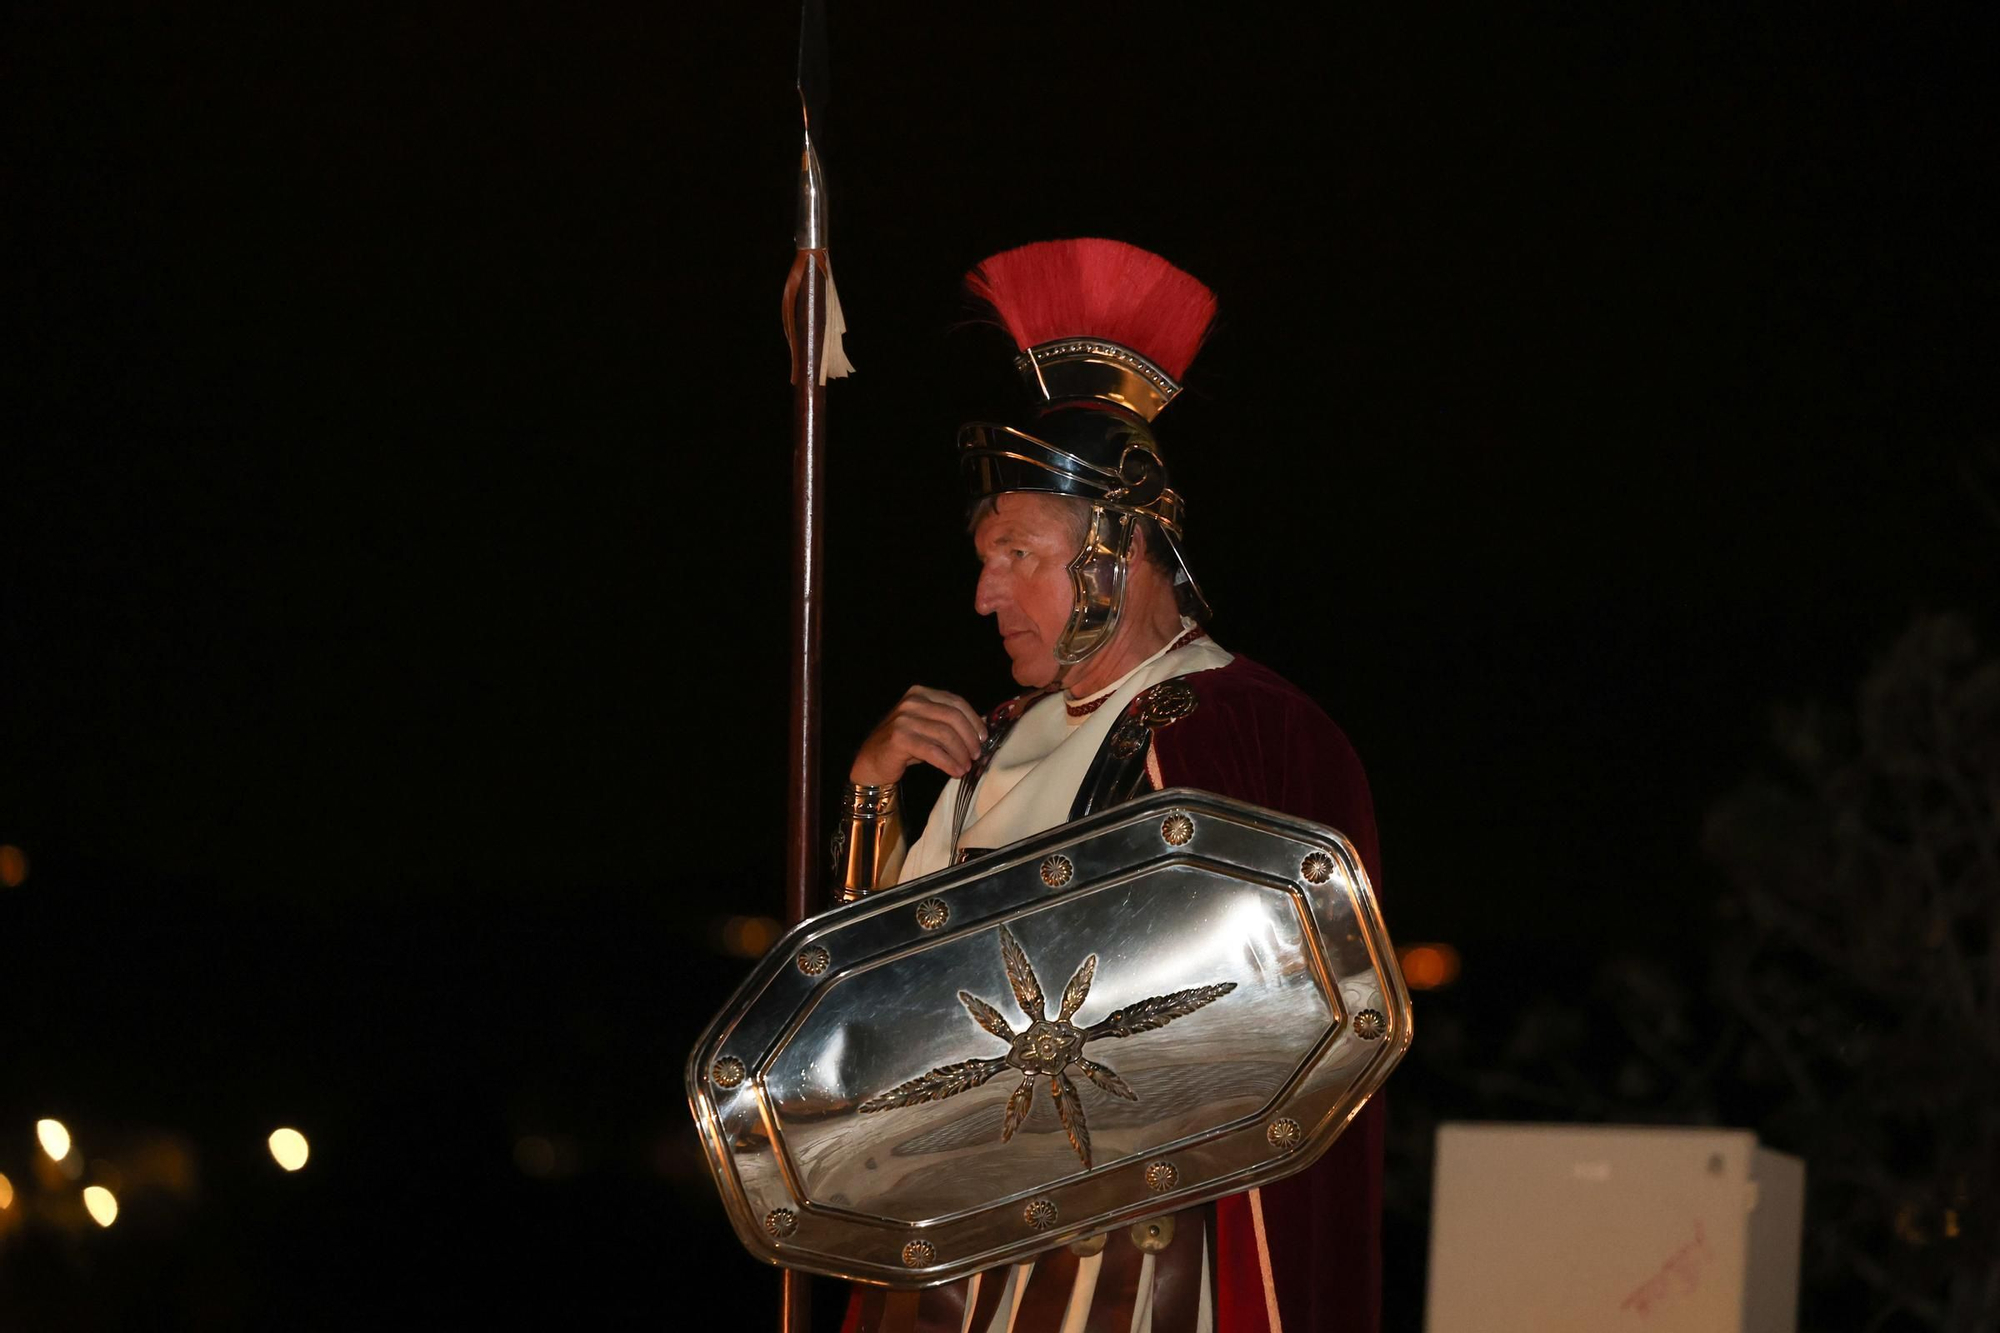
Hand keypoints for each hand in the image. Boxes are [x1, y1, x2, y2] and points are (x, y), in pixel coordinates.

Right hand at [849, 686, 987, 785]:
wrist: (872, 761)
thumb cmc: (904, 745)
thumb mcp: (927, 727)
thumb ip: (947, 723)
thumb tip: (980, 730)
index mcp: (921, 693)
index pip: (955, 702)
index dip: (973, 720)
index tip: (983, 738)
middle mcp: (912, 702)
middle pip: (953, 717)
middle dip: (969, 738)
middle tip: (977, 755)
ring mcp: (904, 719)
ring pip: (945, 735)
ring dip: (960, 753)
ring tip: (966, 766)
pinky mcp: (900, 738)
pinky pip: (933, 751)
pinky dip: (949, 763)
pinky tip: (955, 771)